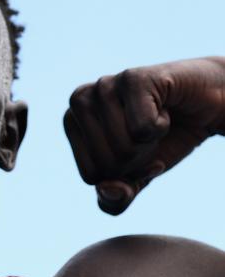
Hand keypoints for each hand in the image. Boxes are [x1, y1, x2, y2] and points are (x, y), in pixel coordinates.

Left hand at [64, 57, 224, 214]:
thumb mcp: (136, 177)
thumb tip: (107, 189)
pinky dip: (161, 127)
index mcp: (71, 123)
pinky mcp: (133, 78)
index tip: (135, 151)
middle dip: (137, 160)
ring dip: (150, 142)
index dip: (123, 174)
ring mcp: (104, 85)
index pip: (91, 175)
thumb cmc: (162, 138)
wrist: (205, 105)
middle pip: (106, 163)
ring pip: (123, 147)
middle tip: (148, 134)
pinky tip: (164, 108)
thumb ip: (115, 198)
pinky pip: (142, 129)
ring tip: (155, 119)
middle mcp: (79, 100)